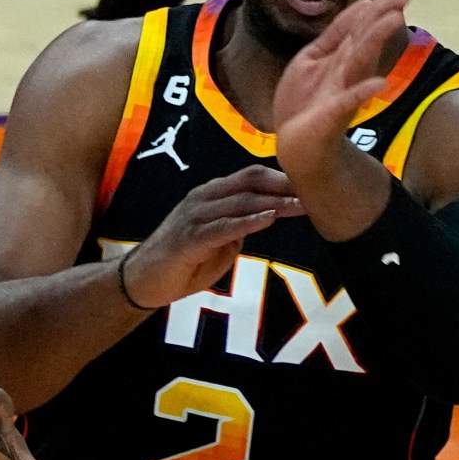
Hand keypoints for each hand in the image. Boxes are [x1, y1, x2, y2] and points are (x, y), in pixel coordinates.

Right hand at [117, 166, 302, 308]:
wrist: (142, 281)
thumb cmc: (182, 263)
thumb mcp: (219, 241)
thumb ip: (239, 227)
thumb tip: (266, 219)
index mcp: (211, 195)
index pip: (252, 177)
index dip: (284, 180)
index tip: (314, 186)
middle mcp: (202, 198)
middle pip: (250, 182)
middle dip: (285, 186)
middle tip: (316, 192)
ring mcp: (193, 217)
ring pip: (240, 201)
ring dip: (273, 203)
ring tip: (301, 206)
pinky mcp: (188, 239)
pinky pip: (222, 227)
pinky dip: (247, 222)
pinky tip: (268, 220)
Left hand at [275, 0, 409, 179]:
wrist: (296, 145)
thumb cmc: (306, 101)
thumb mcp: (314, 58)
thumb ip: (335, 34)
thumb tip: (362, 4)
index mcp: (340, 57)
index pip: (359, 28)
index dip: (376, 8)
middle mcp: (346, 72)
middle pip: (364, 40)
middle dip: (380, 17)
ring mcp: (341, 92)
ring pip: (359, 62)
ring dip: (375, 41)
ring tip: (393, 20)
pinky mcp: (332, 115)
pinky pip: (349, 102)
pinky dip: (363, 93)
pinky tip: (379, 84)